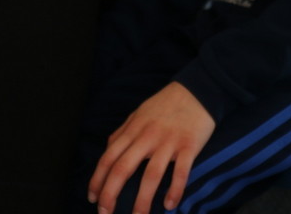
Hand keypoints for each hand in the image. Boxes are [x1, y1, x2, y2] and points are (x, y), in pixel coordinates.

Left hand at [88, 81, 215, 213]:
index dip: (98, 180)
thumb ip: (122, 133)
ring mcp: (168, 142)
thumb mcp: (138, 114)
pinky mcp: (189, 145)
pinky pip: (181, 171)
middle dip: (111, 195)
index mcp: (133, 129)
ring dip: (142, 200)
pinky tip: (170, 205)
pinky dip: (175, 190)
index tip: (93, 198)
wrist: (197, 89)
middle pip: (123, 168)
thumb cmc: (165, 104)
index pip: (108, 158)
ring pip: (151, 175)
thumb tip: (107, 150)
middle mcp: (147, 136)